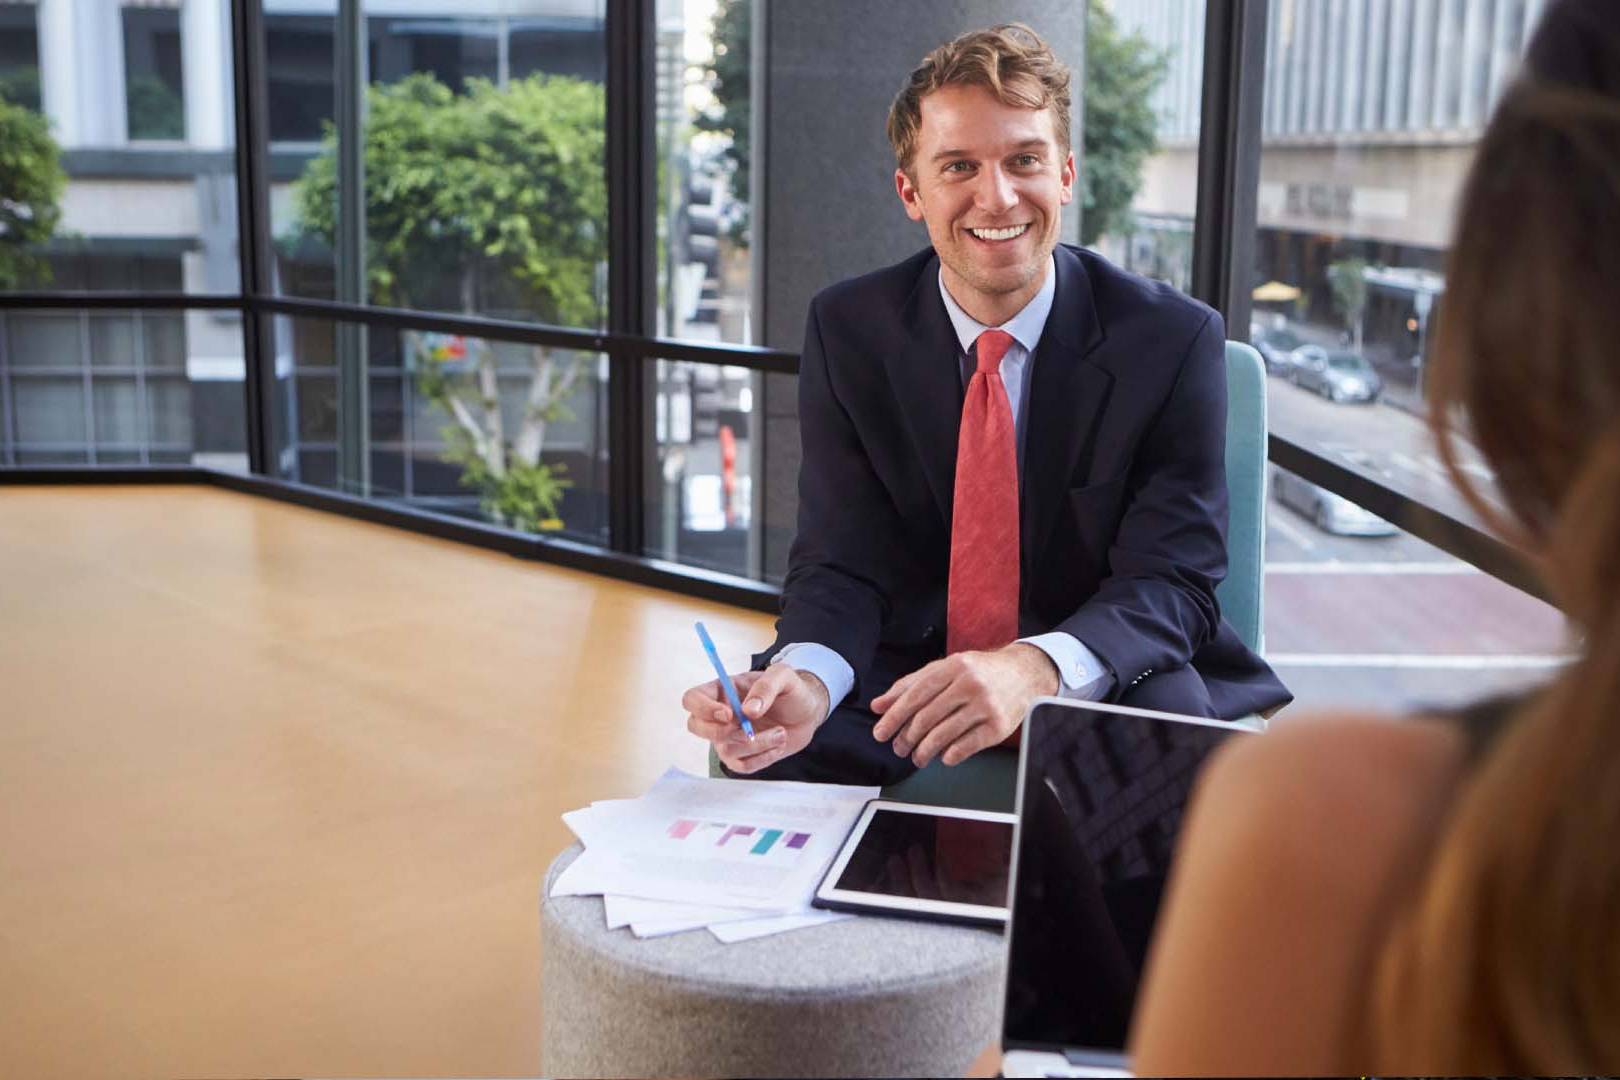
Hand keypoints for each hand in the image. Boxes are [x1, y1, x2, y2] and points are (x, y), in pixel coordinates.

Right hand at [682, 665, 830, 774]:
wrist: (807, 712)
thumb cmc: (791, 690)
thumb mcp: (784, 676)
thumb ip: (766, 687)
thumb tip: (748, 711)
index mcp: (722, 690)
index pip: (692, 699)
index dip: (703, 709)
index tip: (729, 714)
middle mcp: (720, 715)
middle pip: (695, 727)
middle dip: (719, 732)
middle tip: (749, 730)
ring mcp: (729, 737)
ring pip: (725, 750)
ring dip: (756, 744)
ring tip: (781, 733)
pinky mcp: (744, 756)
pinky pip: (742, 766)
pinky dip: (763, 758)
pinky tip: (779, 744)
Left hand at [870, 643, 1058, 767]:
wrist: (1024, 674)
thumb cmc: (978, 672)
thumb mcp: (945, 669)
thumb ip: (910, 685)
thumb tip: (878, 705)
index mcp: (953, 666)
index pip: (916, 694)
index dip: (894, 716)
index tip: (880, 733)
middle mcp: (970, 684)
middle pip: (927, 717)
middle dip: (907, 737)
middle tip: (899, 748)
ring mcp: (986, 705)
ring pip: (944, 734)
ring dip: (924, 751)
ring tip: (917, 757)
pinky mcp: (999, 727)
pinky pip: (966, 747)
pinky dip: (949, 755)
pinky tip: (943, 756)